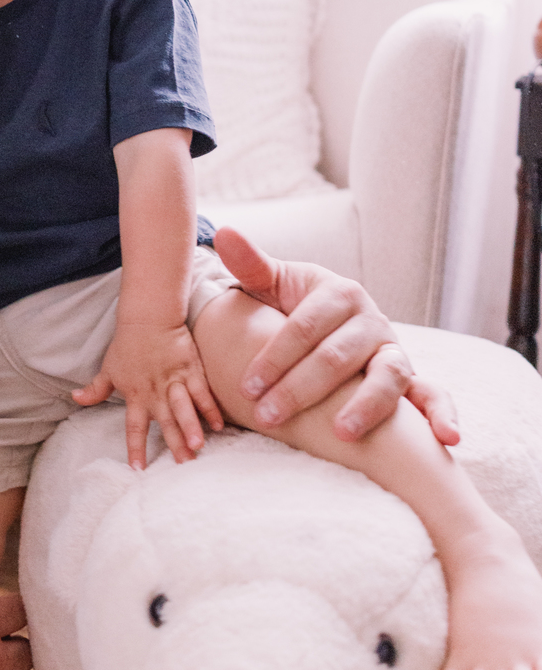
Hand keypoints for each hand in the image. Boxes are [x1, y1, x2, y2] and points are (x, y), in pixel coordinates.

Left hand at [71, 320, 223, 468]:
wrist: (148, 318)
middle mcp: (155, 392)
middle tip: (183, 465)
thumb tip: (75, 398)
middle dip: (174, 444)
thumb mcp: (108, 368)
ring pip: (184, 408)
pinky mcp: (191, 369)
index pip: (134, 427)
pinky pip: (202, 392)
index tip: (138, 469)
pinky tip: (218, 426)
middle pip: (165, 422)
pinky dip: (210, 408)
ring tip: (198, 446)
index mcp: (135, 395)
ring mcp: (175, 381)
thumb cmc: (126, 344)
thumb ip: (95, 389)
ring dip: (191, 427)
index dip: (135, 447)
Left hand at [213, 226, 459, 444]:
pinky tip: (446, 438)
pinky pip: (433, 394)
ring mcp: (394, 350)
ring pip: (387, 375)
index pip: (305, 326)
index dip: (276, 356)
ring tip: (342, 433)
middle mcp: (372, 320)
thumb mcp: (273, 285)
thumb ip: (251, 265)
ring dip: (367, 405)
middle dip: (301, 389)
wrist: (327, 322)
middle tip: (269, 416)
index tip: (248, 386)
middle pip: (338, 356)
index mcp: (339, 293)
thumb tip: (223, 232)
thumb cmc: (294, 307)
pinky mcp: (411, 378)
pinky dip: (443, 413)